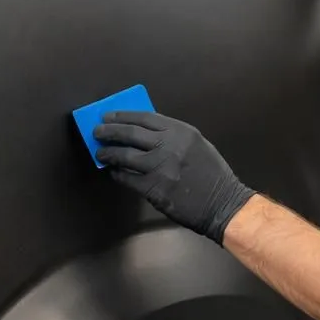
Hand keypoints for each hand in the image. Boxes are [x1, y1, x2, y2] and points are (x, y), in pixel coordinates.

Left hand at [93, 111, 255, 243]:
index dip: (123, 115)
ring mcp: (160, 168)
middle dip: (109, 131)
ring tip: (101, 152)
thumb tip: (142, 132)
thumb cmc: (212, 174)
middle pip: (130, 133)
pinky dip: (117, 174)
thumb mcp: (196, 145)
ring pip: (124, 156)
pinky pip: (127, 178)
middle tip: (97, 132)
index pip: (144, 117)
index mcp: (181, 132)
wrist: (222, 204)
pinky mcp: (153, 189)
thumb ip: (172, 136)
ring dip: (108, 153)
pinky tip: (113, 172)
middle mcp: (169, 146)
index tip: (109, 116)